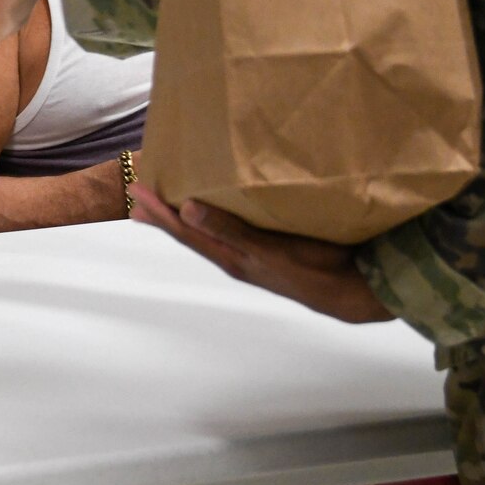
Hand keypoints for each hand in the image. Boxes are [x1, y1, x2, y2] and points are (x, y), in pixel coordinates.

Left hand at [131, 186, 393, 323]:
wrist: (347, 291)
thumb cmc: (310, 268)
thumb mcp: (269, 250)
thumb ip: (230, 230)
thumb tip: (187, 210)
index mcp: (231, 256)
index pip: (185, 233)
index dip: (160, 214)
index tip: (137, 193)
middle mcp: (234, 257)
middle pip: (190, 234)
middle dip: (164, 216)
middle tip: (138, 197)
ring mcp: (249, 257)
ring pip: (206, 234)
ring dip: (183, 218)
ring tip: (164, 206)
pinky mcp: (265, 252)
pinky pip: (228, 232)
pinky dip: (211, 219)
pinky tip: (213, 213)